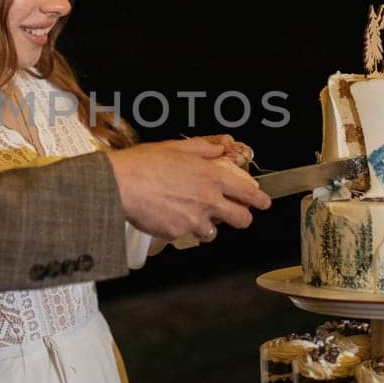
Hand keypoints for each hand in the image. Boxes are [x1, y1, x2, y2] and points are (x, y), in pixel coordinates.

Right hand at [108, 138, 270, 241]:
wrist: (120, 184)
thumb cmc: (143, 164)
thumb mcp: (176, 148)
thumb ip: (202, 150)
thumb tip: (217, 150)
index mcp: (211, 177)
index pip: (247, 192)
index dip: (259, 200)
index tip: (263, 202)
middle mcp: (207, 201)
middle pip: (241, 220)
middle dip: (242, 218)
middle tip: (237, 215)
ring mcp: (193, 220)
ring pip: (212, 232)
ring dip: (206, 226)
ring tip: (192, 215)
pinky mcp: (176, 233)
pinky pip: (184, 234)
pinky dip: (179, 227)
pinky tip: (167, 215)